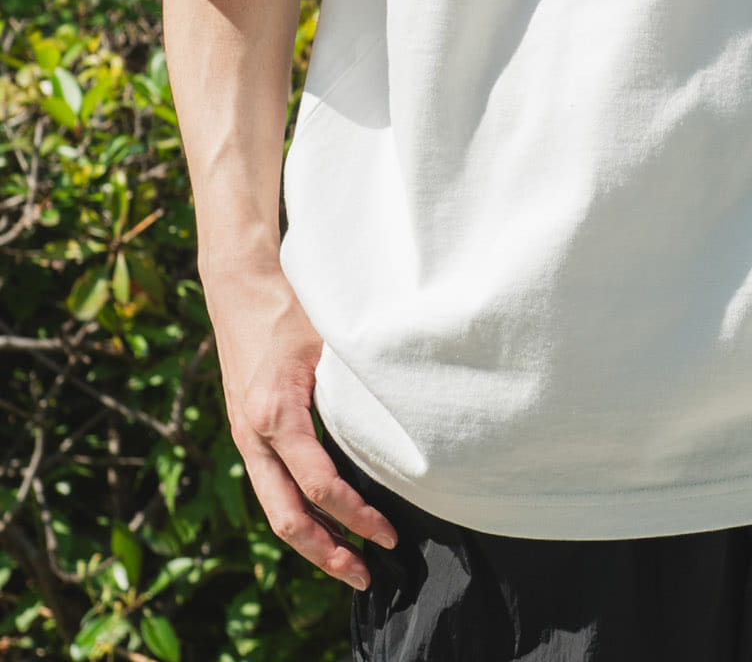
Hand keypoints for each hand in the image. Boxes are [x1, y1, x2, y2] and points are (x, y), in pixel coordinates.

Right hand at [205, 263, 398, 589]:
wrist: (239, 285)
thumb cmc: (291, 305)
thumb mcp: (330, 341)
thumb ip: (355, 383)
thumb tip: (404, 420)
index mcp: (277, 415)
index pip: (319, 486)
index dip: (356, 516)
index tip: (389, 534)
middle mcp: (254, 435)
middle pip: (287, 518)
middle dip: (327, 553)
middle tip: (366, 575)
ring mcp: (245, 437)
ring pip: (274, 509)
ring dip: (310, 542)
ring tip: (347, 564)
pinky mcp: (247, 432)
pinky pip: (271, 486)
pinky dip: (297, 512)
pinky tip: (324, 523)